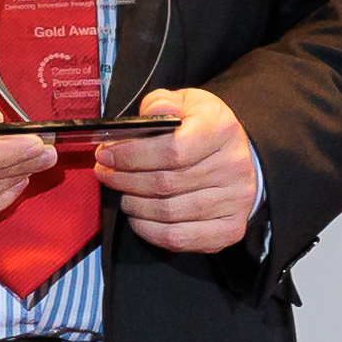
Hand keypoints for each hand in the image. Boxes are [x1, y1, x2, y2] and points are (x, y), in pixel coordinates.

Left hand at [97, 87, 256, 253]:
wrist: (234, 155)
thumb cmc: (200, 128)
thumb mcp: (184, 104)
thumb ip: (162, 103)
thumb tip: (150, 113)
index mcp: (221, 130)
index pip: (171, 150)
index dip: (131, 156)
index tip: (106, 155)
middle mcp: (233, 167)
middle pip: (165, 184)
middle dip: (125, 180)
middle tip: (106, 175)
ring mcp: (235, 201)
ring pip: (168, 212)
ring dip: (134, 205)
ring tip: (122, 194)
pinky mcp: (230, 229)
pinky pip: (178, 238)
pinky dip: (149, 231)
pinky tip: (138, 217)